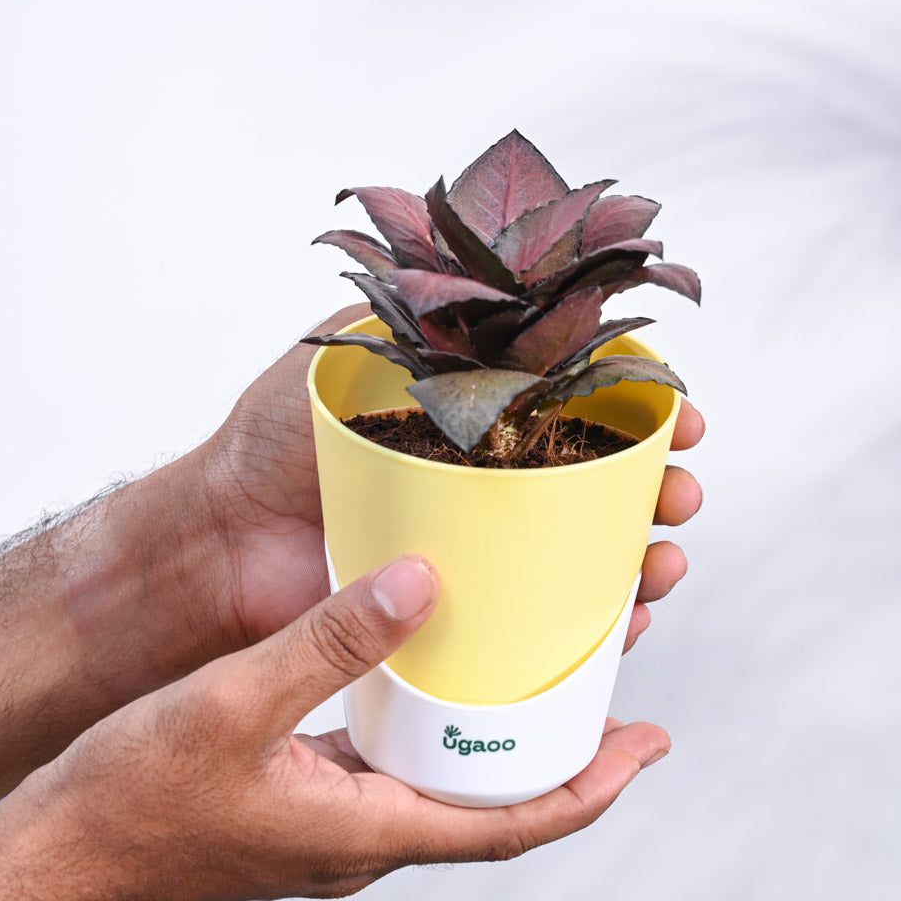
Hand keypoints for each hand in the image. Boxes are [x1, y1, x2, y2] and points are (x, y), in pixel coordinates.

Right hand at [0, 555, 668, 900]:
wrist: (61, 858)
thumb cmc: (134, 802)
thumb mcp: (235, 705)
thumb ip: (330, 644)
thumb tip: (417, 585)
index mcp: (365, 831)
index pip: (512, 825)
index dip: (591, 786)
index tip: (649, 745)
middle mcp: (365, 834)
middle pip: (496, 804)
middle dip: (563, 757)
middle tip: (614, 701)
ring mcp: (337, 819)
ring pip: (451, 782)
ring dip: (504, 740)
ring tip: (542, 681)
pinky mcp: (310, 798)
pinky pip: (400, 763)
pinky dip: (440, 728)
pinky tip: (437, 683)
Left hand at [195, 303, 705, 648]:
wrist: (219, 540)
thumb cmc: (272, 438)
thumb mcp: (349, 348)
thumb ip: (419, 308)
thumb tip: (500, 275)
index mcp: (472, 415)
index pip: (578, 406)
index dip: (637, 410)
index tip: (679, 415)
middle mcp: (484, 480)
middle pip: (598, 485)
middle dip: (657, 489)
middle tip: (680, 495)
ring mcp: (474, 549)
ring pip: (586, 557)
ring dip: (643, 560)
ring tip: (665, 561)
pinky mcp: (457, 611)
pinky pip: (541, 621)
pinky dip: (593, 626)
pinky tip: (626, 622)